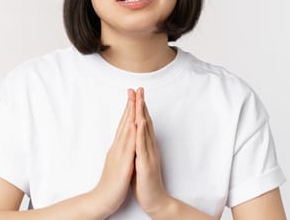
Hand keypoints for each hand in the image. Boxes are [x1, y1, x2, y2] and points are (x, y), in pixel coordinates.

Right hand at [90, 89, 136, 217]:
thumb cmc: (111, 183)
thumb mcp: (118, 163)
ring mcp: (120, 155)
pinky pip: (129, 147)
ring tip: (135, 100)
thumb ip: (121, 151)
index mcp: (119, 147)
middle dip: (130, 106)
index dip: (130, 109)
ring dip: (131, 114)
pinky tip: (136, 124)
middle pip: (125, 123)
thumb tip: (124, 141)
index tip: (134, 95)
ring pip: (127, 131)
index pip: (125, 125)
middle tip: (134, 89)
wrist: (102, 200)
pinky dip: (133, 134)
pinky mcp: (123, 164)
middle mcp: (118, 148)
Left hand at [131, 87, 172, 215]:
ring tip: (139, 100)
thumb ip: (139, 149)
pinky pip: (142, 146)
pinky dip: (140, 134)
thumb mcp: (140, 162)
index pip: (143, 124)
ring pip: (145, 131)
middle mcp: (150, 148)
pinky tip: (138, 123)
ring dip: (141, 114)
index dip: (139, 108)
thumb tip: (135, 138)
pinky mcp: (146, 164)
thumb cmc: (146, 183)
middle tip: (139, 89)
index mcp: (147, 147)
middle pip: (145, 122)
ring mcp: (149, 155)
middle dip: (141, 105)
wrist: (155, 200)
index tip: (135, 95)